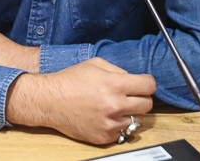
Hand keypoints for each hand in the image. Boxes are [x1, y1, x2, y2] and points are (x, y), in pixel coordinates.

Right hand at [5, 57, 155, 144]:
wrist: (50, 101)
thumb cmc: (70, 81)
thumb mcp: (95, 64)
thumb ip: (118, 70)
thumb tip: (134, 79)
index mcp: (115, 84)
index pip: (149, 86)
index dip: (147, 83)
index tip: (143, 84)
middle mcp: (115, 105)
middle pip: (148, 105)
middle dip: (141, 98)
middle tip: (131, 96)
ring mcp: (110, 123)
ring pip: (136, 120)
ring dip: (130, 113)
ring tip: (115, 107)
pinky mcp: (104, 137)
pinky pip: (123, 132)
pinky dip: (118, 125)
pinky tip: (106, 116)